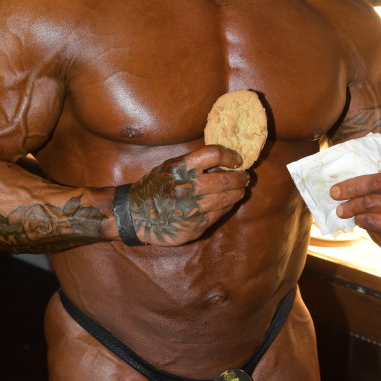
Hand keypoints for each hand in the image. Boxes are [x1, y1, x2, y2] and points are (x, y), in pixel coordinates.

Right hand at [127, 145, 248, 245]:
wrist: (135, 214)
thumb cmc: (155, 186)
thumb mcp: (168, 167)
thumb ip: (193, 164)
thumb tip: (224, 160)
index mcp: (178, 168)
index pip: (213, 154)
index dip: (230, 155)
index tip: (237, 159)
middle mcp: (185, 187)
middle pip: (225, 180)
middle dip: (240, 177)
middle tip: (245, 176)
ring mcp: (190, 209)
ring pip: (225, 199)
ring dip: (238, 193)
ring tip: (240, 189)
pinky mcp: (194, 226)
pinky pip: (219, 214)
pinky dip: (227, 207)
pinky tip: (228, 202)